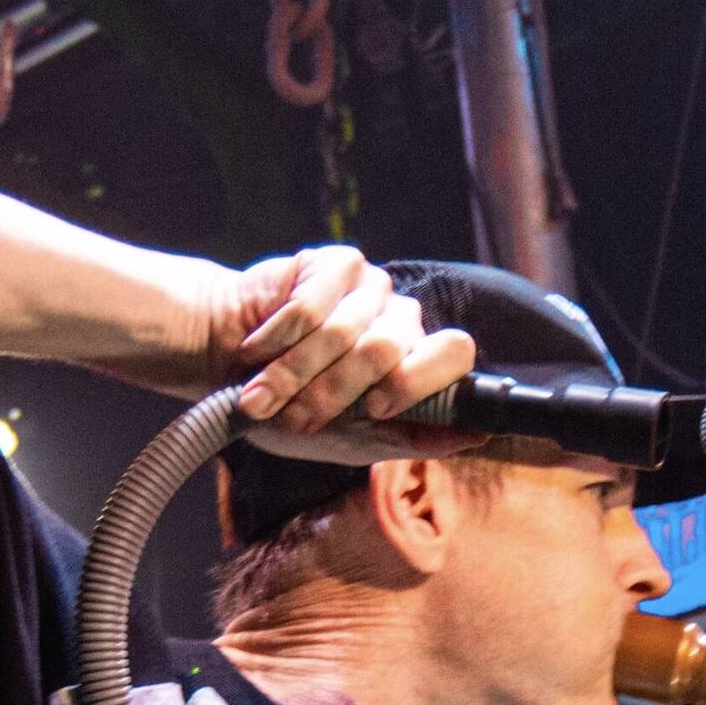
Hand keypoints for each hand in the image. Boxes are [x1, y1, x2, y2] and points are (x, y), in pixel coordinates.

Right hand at [199, 245, 475, 448]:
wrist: (226, 364)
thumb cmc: (289, 407)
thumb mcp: (350, 440)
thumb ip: (411, 437)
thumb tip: (479, 432)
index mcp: (416, 363)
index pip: (454, 354)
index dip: (414, 383)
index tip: (372, 410)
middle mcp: (401, 320)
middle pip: (391, 347)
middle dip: (335, 392)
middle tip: (297, 416)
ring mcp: (371, 287)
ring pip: (344, 331)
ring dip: (294, 373)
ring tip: (262, 394)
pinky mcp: (335, 263)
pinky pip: (311, 304)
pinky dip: (277, 338)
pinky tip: (258, 349)